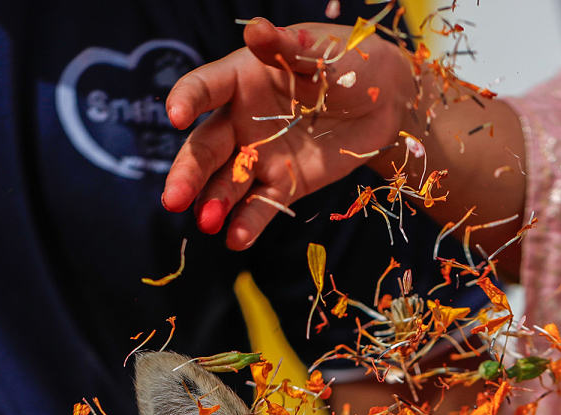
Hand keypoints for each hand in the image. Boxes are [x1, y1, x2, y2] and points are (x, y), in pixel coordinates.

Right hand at [162, 17, 416, 248]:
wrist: (386, 102)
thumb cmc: (352, 64)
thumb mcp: (326, 52)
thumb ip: (289, 49)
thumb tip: (256, 29)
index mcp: (242, 78)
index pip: (205, 88)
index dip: (187, 99)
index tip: (176, 114)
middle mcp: (241, 119)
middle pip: (206, 147)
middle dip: (188, 173)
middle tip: (173, 198)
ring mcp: (259, 155)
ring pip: (226, 182)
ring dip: (213, 202)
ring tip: (208, 223)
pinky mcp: (283, 183)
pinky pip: (259, 206)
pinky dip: (246, 224)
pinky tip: (234, 239)